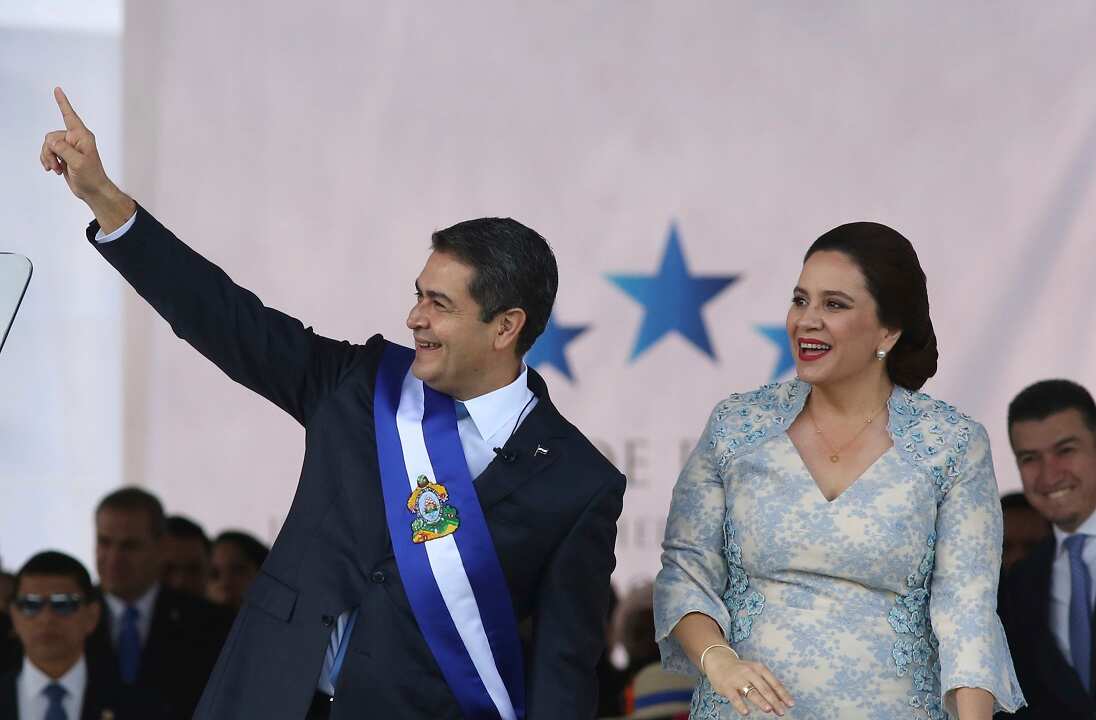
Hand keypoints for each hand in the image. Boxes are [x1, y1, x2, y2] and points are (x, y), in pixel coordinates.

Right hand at [40, 87, 134, 232]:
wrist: (93, 191)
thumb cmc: (91, 177)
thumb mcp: (78, 163)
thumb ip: (64, 149)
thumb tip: (51, 142)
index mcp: (82, 136)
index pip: (70, 116)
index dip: (63, 103)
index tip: (58, 89)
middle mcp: (75, 139)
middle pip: (51, 137)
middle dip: (49, 151)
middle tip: (57, 165)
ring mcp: (69, 148)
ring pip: (47, 146)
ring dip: (48, 158)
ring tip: (56, 169)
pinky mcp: (64, 156)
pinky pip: (48, 153)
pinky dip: (47, 161)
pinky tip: (54, 170)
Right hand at [705, 649, 793, 716]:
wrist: (719, 661)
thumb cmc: (741, 670)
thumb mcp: (755, 672)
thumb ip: (766, 684)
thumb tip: (781, 700)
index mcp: (759, 669)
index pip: (774, 683)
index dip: (783, 694)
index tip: (790, 704)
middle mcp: (750, 672)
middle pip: (764, 688)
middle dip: (774, 701)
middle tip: (782, 711)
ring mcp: (738, 679)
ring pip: (751, 692)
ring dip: (761, 701)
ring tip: (768, 709)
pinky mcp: (727, 686)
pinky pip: (735, 697)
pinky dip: (740, 705)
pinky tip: (746, 712)